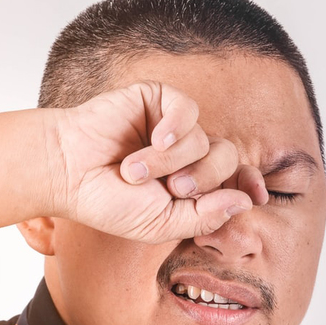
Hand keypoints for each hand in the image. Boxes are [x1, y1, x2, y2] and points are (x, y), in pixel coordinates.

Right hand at [49, 81, 268, 242]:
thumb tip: (247, 201)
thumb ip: (206, 216)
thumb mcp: (162, 224)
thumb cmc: (108, 202)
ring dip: (170, 160)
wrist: (68, 173)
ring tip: (133, 171)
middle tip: (171, 189)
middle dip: (203, 178)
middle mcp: (187, 153)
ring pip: (205, 139)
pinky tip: (154, 139)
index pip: (236, 179)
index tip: (258, 195)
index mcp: (192, 183)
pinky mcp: (157, 100)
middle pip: (227, 159)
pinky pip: (188, 110)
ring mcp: (173, 125)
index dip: (250, 183)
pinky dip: (175, 127)